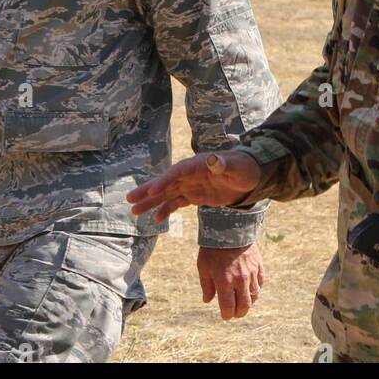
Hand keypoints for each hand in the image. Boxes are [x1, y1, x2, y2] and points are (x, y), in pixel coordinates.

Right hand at [126, 150, 262, 220]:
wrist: (249, 176)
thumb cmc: (244, 168)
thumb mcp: (236, 167)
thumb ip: (223, 164)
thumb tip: (213, 159)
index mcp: (196, 165)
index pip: (176, 173)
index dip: (164, 182)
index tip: (151, 192)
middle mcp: (189, 174)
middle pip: (164, 182)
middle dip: (147, 191)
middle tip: (129, 199)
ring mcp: (190, 185)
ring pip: (166, 194)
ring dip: (150, 202)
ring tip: (134, 211)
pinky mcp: (193, 195)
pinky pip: (176, 203)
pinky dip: (166, 210)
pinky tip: (157, 219)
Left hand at [198, 243, 264, 319]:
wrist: (229, 228)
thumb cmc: (213, 249)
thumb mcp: (203, 267)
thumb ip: (206, 286)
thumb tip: (207, 301)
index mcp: (224, 281)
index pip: (229, 307)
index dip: (227, 315)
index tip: (225, 315)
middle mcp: (240, 280)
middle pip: (244, 306)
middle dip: (239, 313)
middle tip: (235, 313)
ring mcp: (251, 273)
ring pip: (254, 296)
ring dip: (248, 302)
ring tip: (242, 301)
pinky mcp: (258, 266)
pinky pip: (260, 284)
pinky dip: (255, 289)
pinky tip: (249, 289)